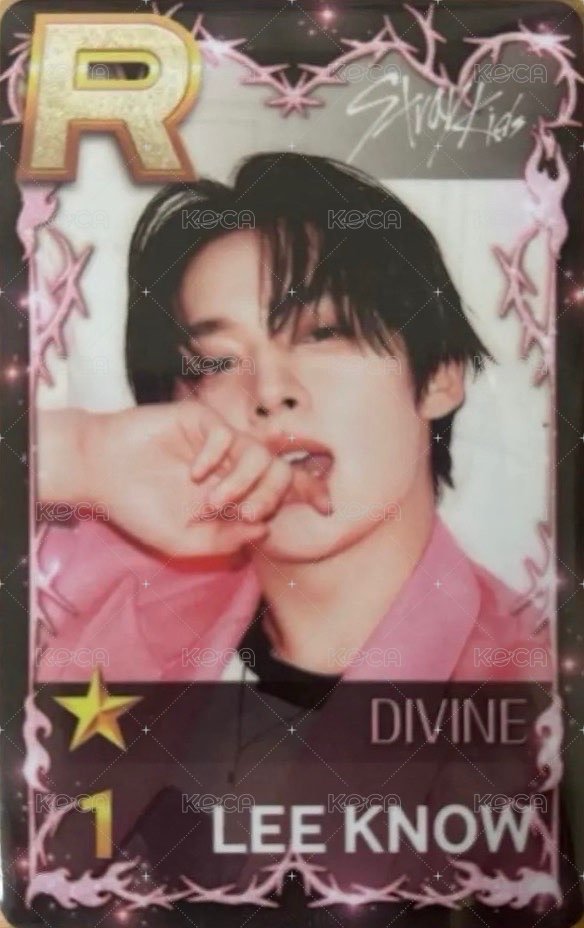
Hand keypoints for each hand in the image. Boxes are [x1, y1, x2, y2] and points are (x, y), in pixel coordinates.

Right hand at [39, 403, 292, 557]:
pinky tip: (193, 473)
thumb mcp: (184, 541)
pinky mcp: (199, 421)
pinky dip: (216, 457)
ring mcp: (217, 442)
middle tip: (248, 513)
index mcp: (234, 493)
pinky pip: (226, 435)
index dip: (309, 492)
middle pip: (278, 471)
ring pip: (258, 453)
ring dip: (243, 482)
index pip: (282, 488)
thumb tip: (265, 528)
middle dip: (272, 495)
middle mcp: (231, 465)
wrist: (99, 474)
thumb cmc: (139, 510)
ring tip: (212, 500)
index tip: (328, 506)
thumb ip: (225, 539)